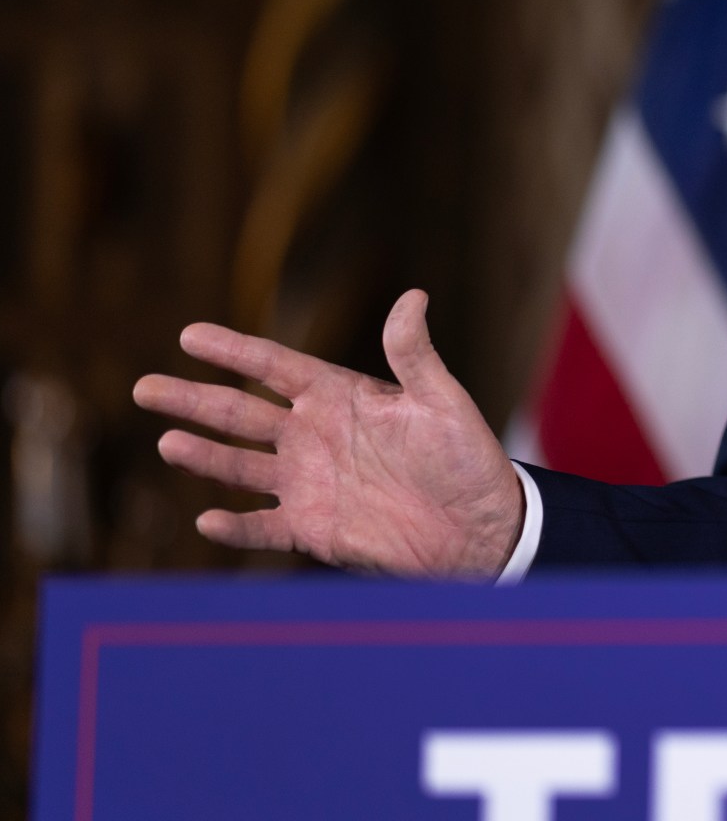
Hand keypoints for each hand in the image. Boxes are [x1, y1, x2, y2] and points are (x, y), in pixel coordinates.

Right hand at [132, 290, 523, 577]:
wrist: (481, 527)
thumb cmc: (467, 458)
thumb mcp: (442, 401)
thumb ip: (415, 355)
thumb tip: (413, 296)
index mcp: (340, 397)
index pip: (275, 367)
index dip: (233, 350)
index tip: (189, 334)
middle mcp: (314, 437)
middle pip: (240, 413)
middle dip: (193, 399)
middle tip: (144, 386)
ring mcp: (308, 484)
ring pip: (239, 466)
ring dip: (203, 456)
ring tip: (167, 441)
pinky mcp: (313, 529)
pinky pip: (262, 528)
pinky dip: (234, 527)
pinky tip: (205, 520)